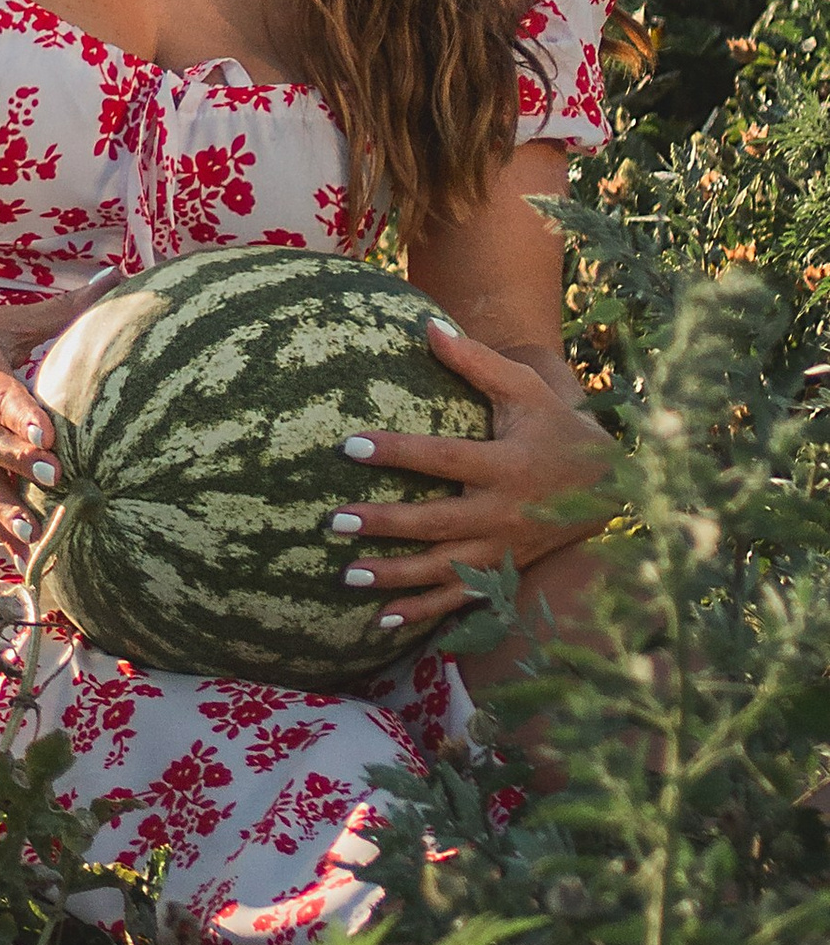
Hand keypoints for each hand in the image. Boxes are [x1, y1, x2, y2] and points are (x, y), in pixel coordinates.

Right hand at [0, 285, 108, 549]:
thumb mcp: (3, 321)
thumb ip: (59, 310)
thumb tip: (113, 277)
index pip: (1, 396)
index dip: (23, 415)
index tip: (48, 433)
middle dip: (19, 462)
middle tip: (54, 477)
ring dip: (7, 510)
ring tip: (35, 535)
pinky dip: (0, 533)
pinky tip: (26, 562)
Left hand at [326, 316, 619, 637]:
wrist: (608, 487)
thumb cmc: (554, 427)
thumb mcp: (524, 389)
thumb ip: (476, 362)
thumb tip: (427, 326)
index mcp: (506, 465)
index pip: (443, 458)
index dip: (397, 452)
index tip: (350, 444)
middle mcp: (505, 514)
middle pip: (438, 523)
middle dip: (387, 525)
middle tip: (335, 521)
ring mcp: (505, 552)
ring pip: (445, 570)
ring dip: (397, 576)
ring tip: (347, 574)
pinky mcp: (505, 574)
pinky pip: (462, 599)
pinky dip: (424, 612)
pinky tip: (383, 619)